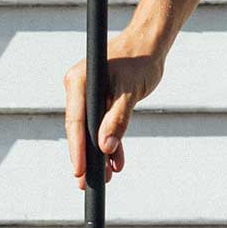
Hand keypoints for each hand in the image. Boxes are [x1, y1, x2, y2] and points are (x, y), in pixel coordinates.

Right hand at [65, 32, 168, 184]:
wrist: (151, 43)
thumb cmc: (140, 60)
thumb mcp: (130, 92)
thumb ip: (117, 120)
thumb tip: (105, 148)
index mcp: (79, 81)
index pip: (76, 121)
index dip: (77, 149)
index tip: (79, 171)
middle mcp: (79, 87)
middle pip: (80, 129)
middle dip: (85, 157)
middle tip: (85, 185)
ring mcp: (88, 93)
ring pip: (92, 130)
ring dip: (100, 153)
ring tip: (105, 178)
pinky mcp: (100, 98)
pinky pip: (103, 124)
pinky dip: (111, 141)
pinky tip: (116, 162)